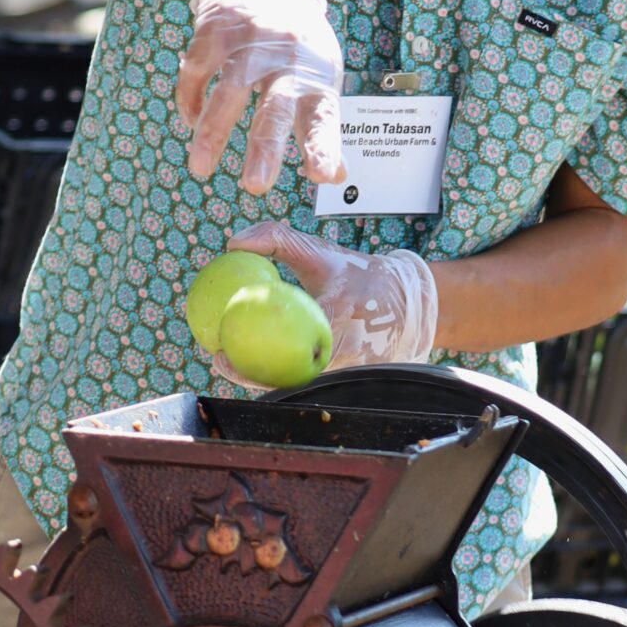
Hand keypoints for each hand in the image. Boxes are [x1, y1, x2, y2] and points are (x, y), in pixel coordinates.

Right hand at [177, 0, 346, 193]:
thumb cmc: (299, 45)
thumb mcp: (319, 79)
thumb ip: (321, 127)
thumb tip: (335, 177)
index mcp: (316, 78)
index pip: (324, 118)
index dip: (322, 146)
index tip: (322, 175)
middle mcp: (287, 60)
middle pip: (275, 109)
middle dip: (265, 148)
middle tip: (255, 187)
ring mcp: (251, 43)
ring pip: (230, 91)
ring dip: (213, 131)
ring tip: (201, 168)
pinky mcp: (217, 29)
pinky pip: (198, 70)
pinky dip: (191, 100)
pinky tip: (192, 121)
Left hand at [217, 222, 437, 376]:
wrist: (406, 300)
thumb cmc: (357, 274)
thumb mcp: (319, 251)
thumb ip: (277, 240)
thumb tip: (234, 243)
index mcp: (341, 317)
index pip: (289, 345)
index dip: (251, 360)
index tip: (219, 352)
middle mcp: (350, 352)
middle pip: (290, 377)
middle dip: (250, 377)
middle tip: (220, 361)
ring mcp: (354, 373)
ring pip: (301, 386)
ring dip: (266, 379)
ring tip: (235, 366)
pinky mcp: (354, 383)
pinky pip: (312, 384)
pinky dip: (285, 377)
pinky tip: (260, 367)